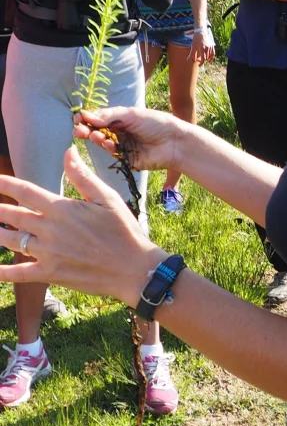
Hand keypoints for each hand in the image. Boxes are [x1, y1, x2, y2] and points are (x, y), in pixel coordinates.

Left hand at [0, 146, 165, 304]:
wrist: (134, 268)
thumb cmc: (124, 231)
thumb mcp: (107, 198)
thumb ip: (83, 176)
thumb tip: (68, 152)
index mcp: (62, 208)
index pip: (25, 191)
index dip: (4, 183)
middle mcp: (50, 229)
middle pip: (11, 215)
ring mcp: (47, 253)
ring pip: (11, 240)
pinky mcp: (50, 273)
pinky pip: (18, 273)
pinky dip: (2, 271)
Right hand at [73, 106, 183, 171]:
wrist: (174, 142)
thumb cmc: (156, 123)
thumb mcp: (132, 115)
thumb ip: (109, 115)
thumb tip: (86, 115)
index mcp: (122, 119)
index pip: (100, 118)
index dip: (88, 118)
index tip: (78, 118)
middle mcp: (120, 132)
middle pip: (98, 131)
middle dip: (87, 130)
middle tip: (78, 130)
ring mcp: (123, 146)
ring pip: (103, 142)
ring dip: (96, 138)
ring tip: (94, 135)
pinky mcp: (126, 159)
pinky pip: (113, 153)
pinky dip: (108, 148)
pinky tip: (107, 143)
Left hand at [188, 29, 214, 63]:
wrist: (201, 32)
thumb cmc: (196, 39)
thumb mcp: (193, 47)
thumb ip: (192, 54)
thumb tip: (189, 60)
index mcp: (202, 49)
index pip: (203, 59)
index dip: (201, 63)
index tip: (199, 65)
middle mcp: (207, 48)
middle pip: (206, 58)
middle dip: (202, 60)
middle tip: (198, 59)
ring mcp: (210, 47)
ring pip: (210, 57)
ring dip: (207, 59)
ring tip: (203, 59)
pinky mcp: (212, 46)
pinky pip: (213, 53)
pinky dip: (212, 57)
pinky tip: (209, 59)